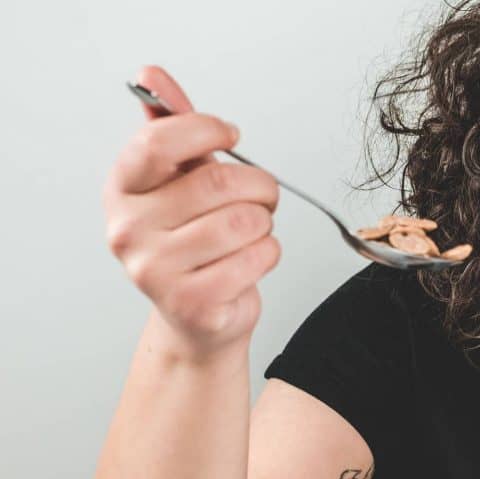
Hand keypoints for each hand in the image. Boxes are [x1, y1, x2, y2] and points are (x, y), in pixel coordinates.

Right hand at [102, 65, 280, 362]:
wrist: (196, 315)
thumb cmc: (191, 239)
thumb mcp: (180, 178)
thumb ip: (172, 126)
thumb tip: (152, 75)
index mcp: (122, 189)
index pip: (161, 141)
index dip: (208, 129)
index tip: (231, 135)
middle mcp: (128, 229)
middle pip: (218, 182)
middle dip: (259, 185)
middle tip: (262, 195)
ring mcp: (155, 270)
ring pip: (245, 222)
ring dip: (265, 223)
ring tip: (252, 231)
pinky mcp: (191, 302)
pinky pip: (257, 258)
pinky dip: (269, 254)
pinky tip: (250, 260)